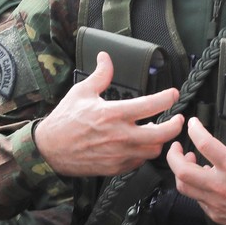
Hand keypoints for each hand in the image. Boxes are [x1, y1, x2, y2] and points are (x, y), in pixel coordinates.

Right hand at [34, 51, 183, 176]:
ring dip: (159, 141)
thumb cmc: (64, 120)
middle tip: (178, 119)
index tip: (174, 94)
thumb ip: (100, 75)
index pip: (150, 105)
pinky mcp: (114, 168)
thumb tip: (106, 57)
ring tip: (157, 132)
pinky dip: (143, 154)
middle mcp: (119, 135)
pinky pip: (139, 162)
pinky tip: (140, 145)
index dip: (167, 98)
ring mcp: (118, 154)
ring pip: (153, 151)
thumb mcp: (81, 92)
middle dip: (175, 126)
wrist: (48, 149)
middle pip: (161, 134)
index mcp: (113, 113)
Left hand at [166, 107, 225, 224]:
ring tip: (187, 162)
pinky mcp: (217, 214)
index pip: (206, 145)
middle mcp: (222, 187)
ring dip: (181, 172)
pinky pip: (196, 200)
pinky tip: (203, 180)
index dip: (195, 130)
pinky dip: (194, 187)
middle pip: (183, 171)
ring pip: (185, 188)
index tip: (193, 123)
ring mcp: (217, 203)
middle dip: (173, 155)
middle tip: (176, 145)